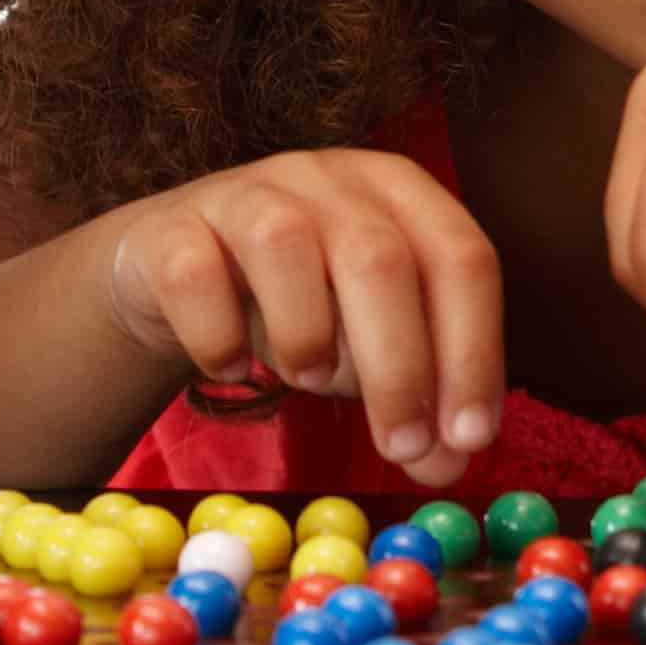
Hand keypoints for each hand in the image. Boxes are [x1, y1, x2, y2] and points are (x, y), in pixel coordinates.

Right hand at [88, 150, 504, 489]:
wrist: (178, 269)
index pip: (461, 259)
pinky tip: (228, 369)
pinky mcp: (172, 228)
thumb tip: (447, 465)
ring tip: (305, 380)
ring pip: (284, 245)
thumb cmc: (300, 303)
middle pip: (380, 259)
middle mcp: (328, 178)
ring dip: (306, 335)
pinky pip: (193, 276)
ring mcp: (245, 194)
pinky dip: (217, 337)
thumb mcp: (368, 344)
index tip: (470, 438)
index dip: (473, 351)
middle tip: (401, 449)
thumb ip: (416, 398)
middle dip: (400, 368)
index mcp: (399, 193)